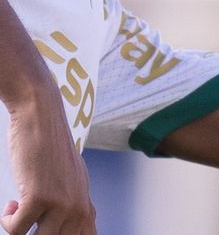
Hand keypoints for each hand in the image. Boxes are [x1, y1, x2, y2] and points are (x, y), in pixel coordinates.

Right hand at [3, 93, 95, 234]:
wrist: (42, 118)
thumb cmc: (50, 149)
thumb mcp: (69, 180)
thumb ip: (70, 204)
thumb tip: (61, 226)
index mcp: (86, 207)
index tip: (44, 230)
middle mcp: (78, 208)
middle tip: (23, 221)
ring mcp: (61, 203)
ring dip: (20, 230)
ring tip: (18, 213)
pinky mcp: (40, 197)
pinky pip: (17, 229)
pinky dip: (8, 221)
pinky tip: (11, 205)